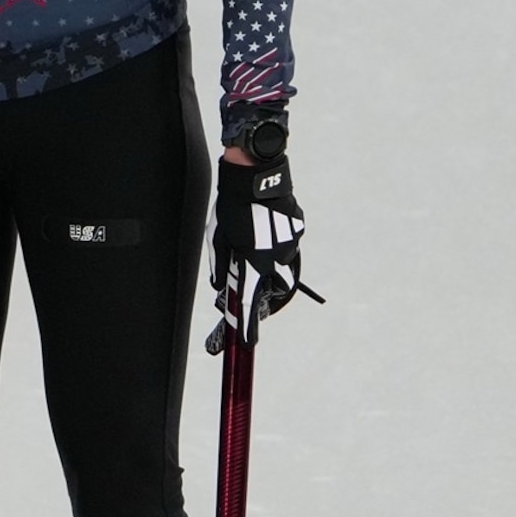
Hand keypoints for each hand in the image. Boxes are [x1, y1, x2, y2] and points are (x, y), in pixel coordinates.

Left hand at [209, 153, 313, 347]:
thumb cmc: (233, 207)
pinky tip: (262, 222)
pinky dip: (274, 239)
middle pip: (272, 286)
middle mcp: (278, 257)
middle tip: (247, 268)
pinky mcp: (298, 229)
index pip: (250, 302)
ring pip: (281, 263)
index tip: (247, 342)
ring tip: (252, 234)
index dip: (247, 324)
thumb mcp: (217, 238)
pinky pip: (286, 243)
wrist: (256, 174)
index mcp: (255, 262)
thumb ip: (221, 265)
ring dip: (267, 257)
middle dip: (261, 285)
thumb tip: (222, 286)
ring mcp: (291, 243)